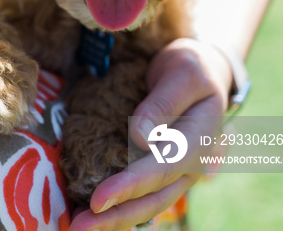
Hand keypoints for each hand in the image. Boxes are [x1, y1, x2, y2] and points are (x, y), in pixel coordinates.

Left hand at [68, 38, 232, 230]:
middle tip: (78, 227)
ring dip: (115, 219)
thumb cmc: (193, 68)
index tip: (97, 199)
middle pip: (153, 199)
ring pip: (148, 204)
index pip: (162, 169)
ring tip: (79, 226)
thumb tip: (140, 137)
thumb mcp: (184, 72)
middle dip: (116, 216)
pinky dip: (119, 205)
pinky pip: (142, 193)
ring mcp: (177, 172)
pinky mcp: (162, 169)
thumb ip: (165, 102)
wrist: (204, 72)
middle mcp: (190, 165)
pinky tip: (94, 213)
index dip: (129, 186)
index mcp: (199, 141)